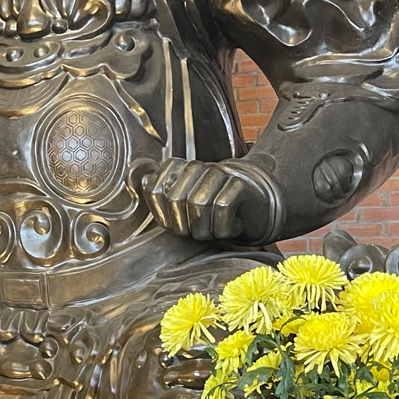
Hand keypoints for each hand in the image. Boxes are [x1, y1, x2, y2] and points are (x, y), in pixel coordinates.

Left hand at [148, 157, 275, 242]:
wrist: (258, 209)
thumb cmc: (218, 212)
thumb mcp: (186, 208)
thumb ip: (161, 197)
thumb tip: (140, 181)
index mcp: (180, 170)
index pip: (154, 189)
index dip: (161, 215)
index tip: (177, 225)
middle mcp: (198, 168)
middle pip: (175, 199)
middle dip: (185, 225)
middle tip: (200, 231)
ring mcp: (220, 173)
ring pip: (198, 204)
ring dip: (206, 229)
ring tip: (215, 231)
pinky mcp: (240, 184)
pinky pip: (223, 208)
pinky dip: (226, 227)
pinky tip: (232, 227)